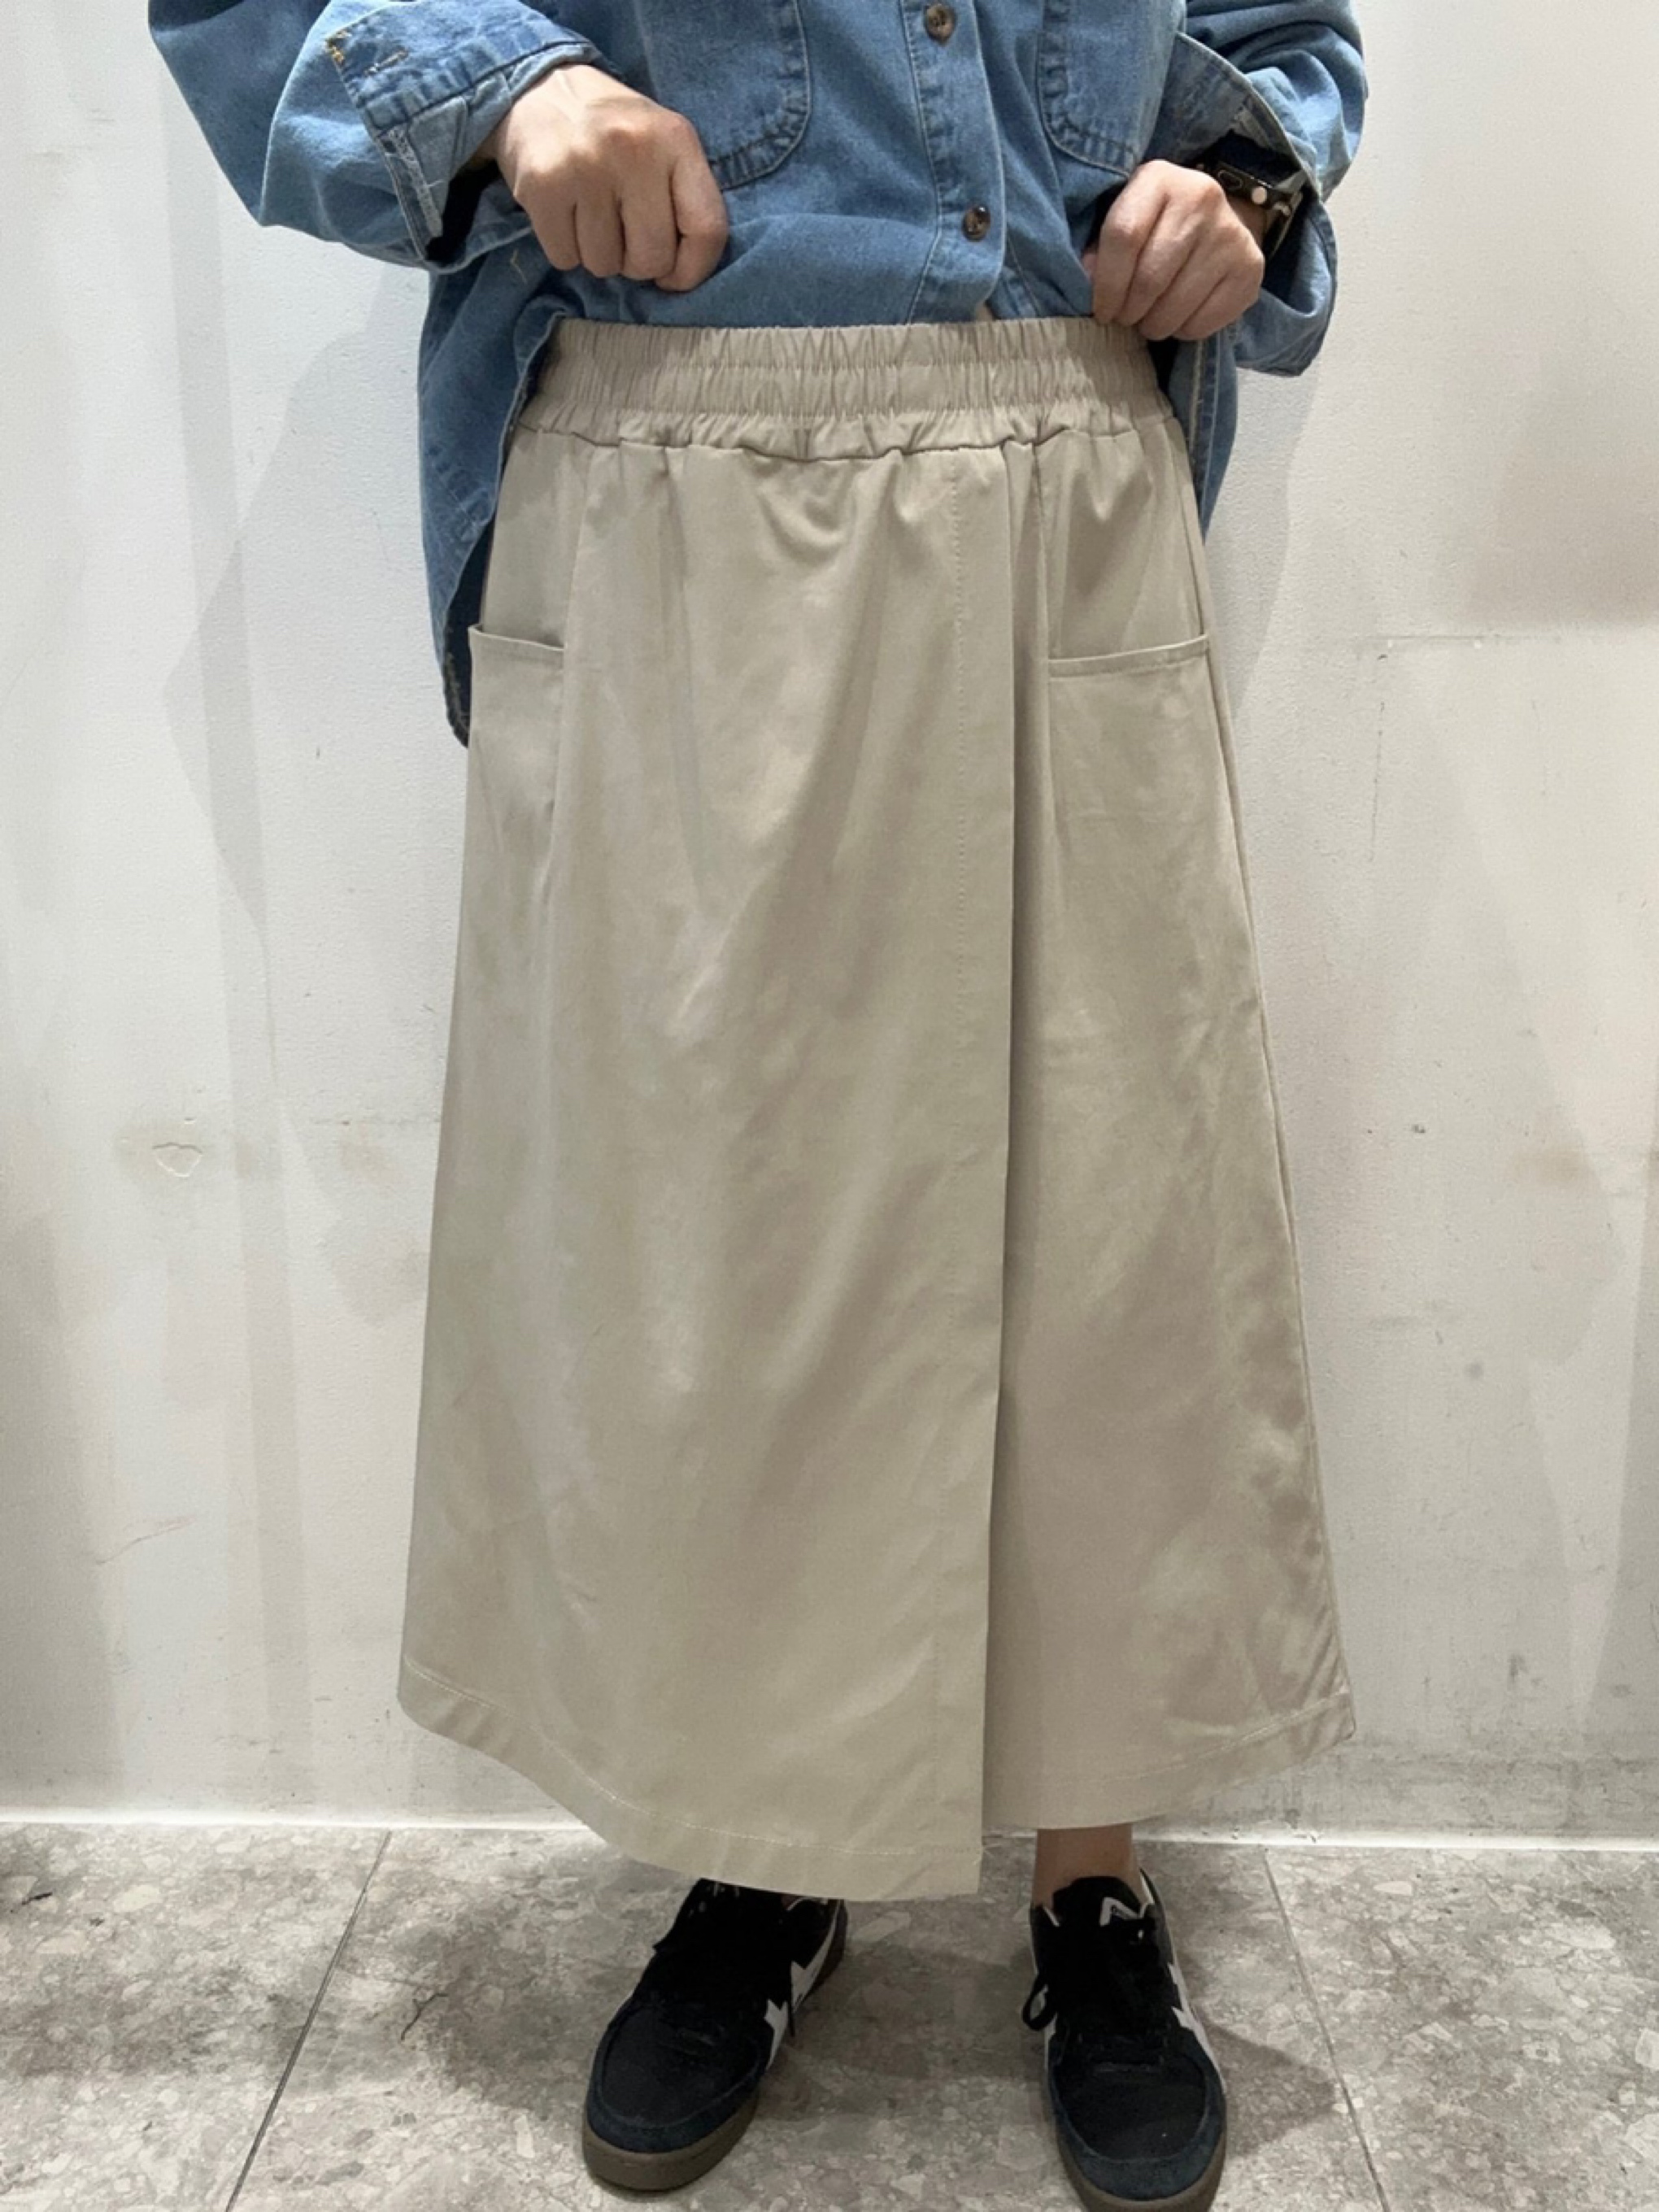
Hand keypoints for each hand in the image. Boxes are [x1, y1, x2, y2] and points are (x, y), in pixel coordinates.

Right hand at [478, 62, 727, 289]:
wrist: (542, 88)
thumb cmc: (614, 131)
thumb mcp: (663, 144)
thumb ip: (683, 198)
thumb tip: (680, 274)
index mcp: (675, 138)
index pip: (707, 228)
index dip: (693, 269)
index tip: (673, 274)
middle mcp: (632, 148)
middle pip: (651, 258)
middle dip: (637, 263)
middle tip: (622, 233)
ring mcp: (585, 166)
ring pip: (604, 265)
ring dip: (598, 255)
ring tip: (590, 215)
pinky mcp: (543, 185)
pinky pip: (565, 258)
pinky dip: (565, 249)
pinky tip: (565, 214)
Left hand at [1081, 159, 1266, 341]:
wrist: (1217, 222)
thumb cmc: (1156, 226)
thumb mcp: (1126, 217)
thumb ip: (1102, 246)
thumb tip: (1087, 280)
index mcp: (1160, 179)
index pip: (1125, 236)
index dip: (1106, 284)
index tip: (1101, 310)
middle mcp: (1201, 198)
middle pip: (1150, 278)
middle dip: (1129, 311)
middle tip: (1125, 318)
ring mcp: (1230, 234)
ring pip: (1174, 308)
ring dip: (1153, 326)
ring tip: (1149, 319)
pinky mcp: (1250, 268)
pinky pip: (1202, 323)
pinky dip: (1182, 331)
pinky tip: (1178, 317)